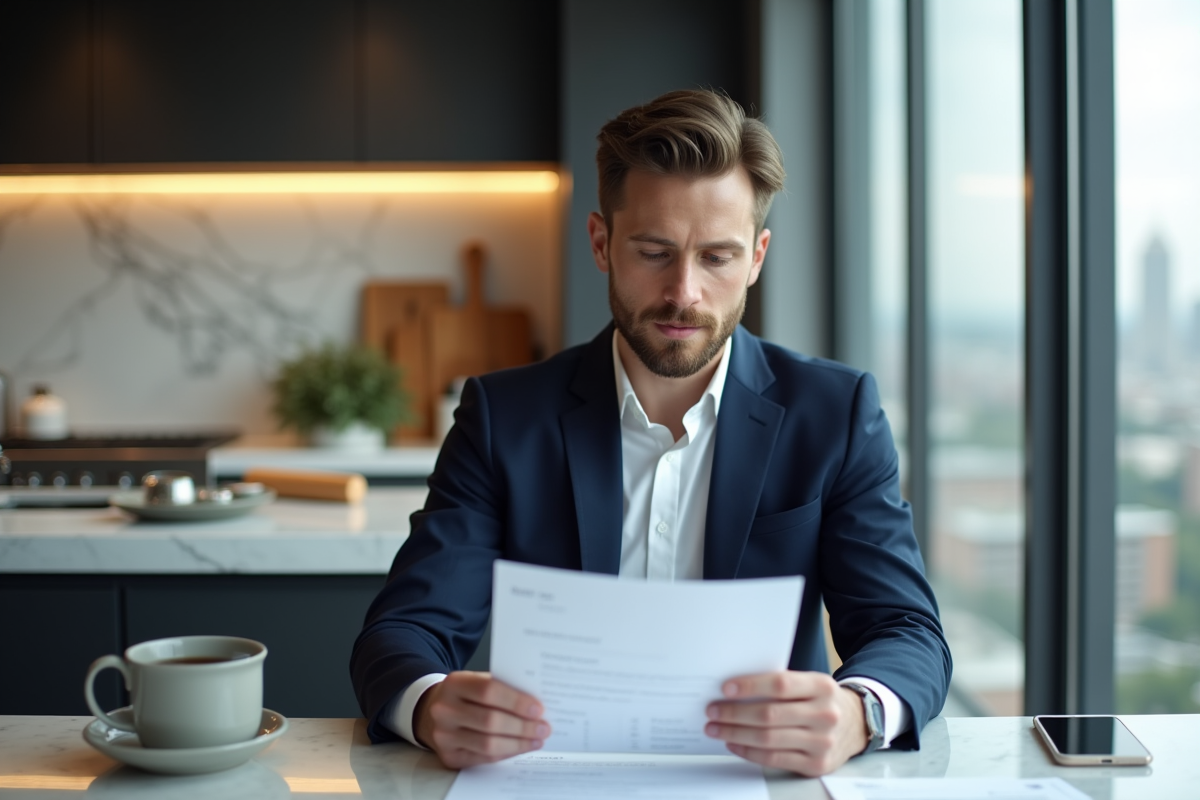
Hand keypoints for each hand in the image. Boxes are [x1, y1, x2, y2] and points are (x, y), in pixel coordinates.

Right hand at [413, 671, 550, 768]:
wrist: (433, 711)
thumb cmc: (465, 694)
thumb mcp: (477, 681)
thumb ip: (502, 687)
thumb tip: (536, 703)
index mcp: (454, 683)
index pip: (488, 690)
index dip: (516, 701)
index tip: (539, 708)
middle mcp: (444, 709)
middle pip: (490, 721)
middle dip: (522, 726)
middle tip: (544, 727)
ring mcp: (443, 735)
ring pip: (488, 744)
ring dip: (518, 743)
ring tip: (537, 739)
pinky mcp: (449, 755)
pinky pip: (483, 758)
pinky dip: (506, 753)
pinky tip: (521, 747)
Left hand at [704, 671, 868, 775]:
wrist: (856, 724)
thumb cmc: (822, 701)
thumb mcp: (810, 684)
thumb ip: (782, 685)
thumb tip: (735, 689)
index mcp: (822, 687)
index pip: (780, 684)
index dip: (750, 686)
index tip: (726, 689)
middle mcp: (825, 714)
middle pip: (769, 715)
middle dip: (734, 713)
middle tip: (712, 711)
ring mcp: (822, 742)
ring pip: (768, 739)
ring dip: (736, 733)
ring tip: (716, 728)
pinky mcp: (816, 764)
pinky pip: (774, 759)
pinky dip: (749, 751)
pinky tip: (735, 743)